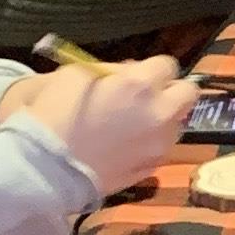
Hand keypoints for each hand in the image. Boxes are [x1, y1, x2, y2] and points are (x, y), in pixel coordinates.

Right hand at [0, 55, 194, 195]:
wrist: (45, 167)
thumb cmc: (54, 114)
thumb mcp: (76, 73)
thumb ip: (112, 69)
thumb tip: (130, 72)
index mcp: (140, 85)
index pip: (167, 65)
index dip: (151, 69)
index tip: (137, 76)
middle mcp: (159, 114)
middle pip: (189, 93)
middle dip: (171, 90)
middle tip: (147, 96)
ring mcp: (158, 145)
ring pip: (178, 123)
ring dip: (163, 119)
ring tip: (135, 124)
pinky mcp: (152, 169)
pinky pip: (162, 148)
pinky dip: (151, 143)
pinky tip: (127, 145)